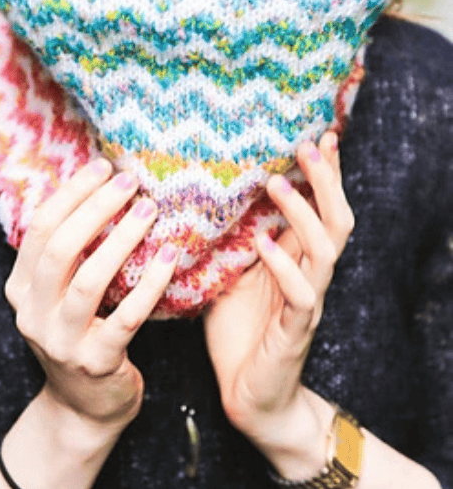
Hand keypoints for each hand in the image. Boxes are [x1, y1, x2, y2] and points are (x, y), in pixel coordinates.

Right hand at [4, 159, 178, 429]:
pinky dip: (149, 285)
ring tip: (149, 210)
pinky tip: (170, 257)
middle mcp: (32, 312)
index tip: (103, 166)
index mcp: (20, 287)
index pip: (41, 227)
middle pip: (60, 248)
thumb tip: (100, 187)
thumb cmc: (78, 333)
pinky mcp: (95, 363)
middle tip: (129, 182)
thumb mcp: (58, 293)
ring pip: (88, 280)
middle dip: (95, 207)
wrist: (81, 408)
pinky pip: (125, 318)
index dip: (72, 192)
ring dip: (121, 239)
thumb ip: (68, 252)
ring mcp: (60, 341)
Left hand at [202, 131, 353, 470]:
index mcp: (294, 258)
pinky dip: (284, 267)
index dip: (323, 173)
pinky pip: (301, 295)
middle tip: (308, 143)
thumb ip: (224, 240)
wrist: (249, 393)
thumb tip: (191, 196)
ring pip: (325, 250)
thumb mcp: (226, 273)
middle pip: (335, 219)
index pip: (319, 207)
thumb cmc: (237, 330)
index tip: (318, 133)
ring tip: (278, 183)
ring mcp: (306, 301)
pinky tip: (264, 244)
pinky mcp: (294, 330)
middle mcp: (307, 274)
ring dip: (303, 213)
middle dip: (326, 180)